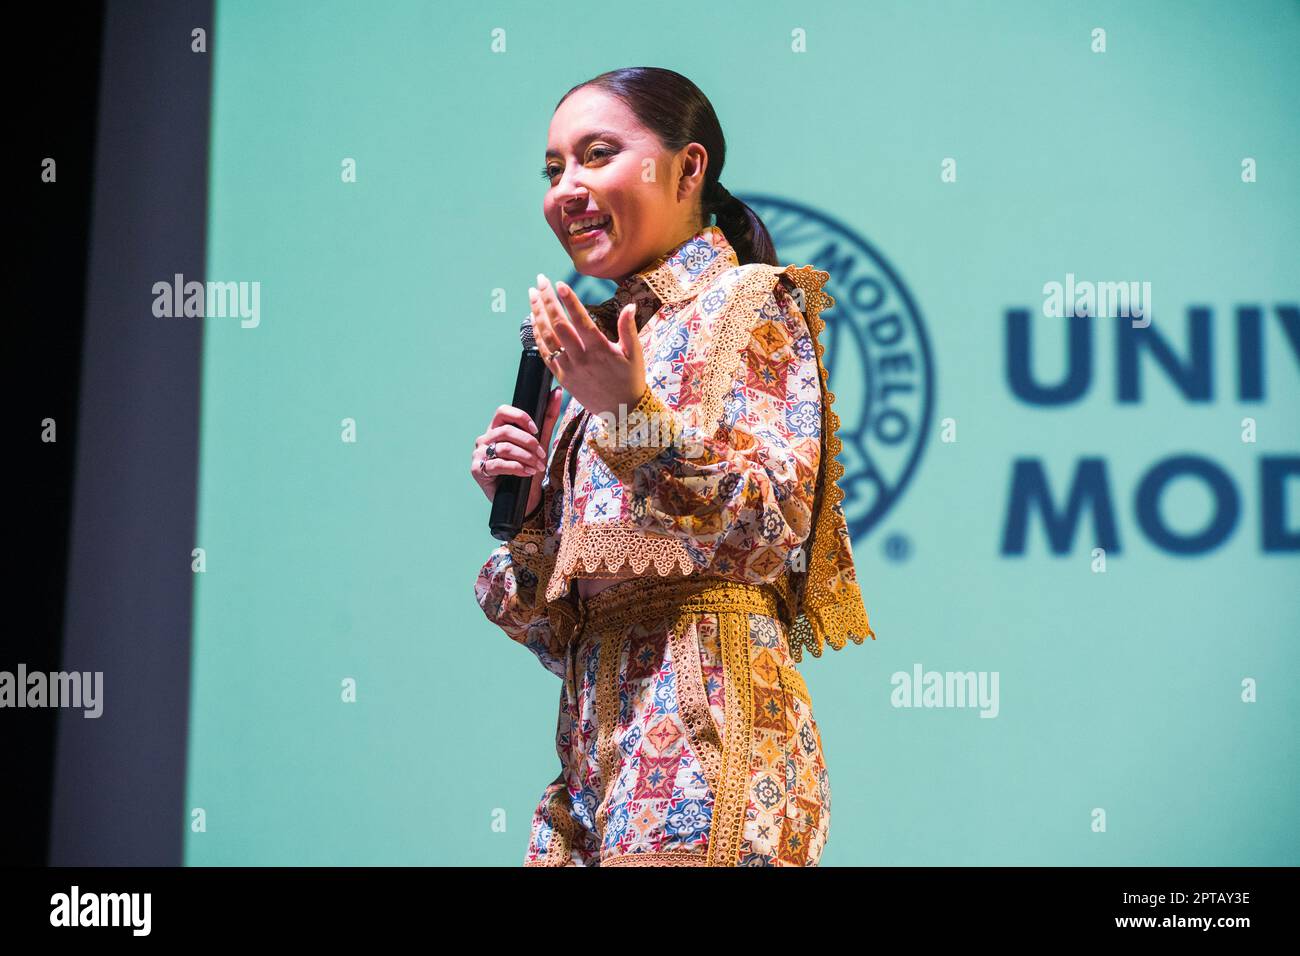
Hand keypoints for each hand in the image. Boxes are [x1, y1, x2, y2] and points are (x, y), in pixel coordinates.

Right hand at [471, 387, 563, 513]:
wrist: (523, 498)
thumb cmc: (528, 467)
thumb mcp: (540, 442)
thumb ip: (546, 417)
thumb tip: (556, 392)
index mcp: (496, 429)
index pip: (502, 411)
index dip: (520, 417)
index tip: (536, 429)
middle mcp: (485, 439)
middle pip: (506, 431)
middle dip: (529, 443)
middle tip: (542, 455)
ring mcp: (479, 454)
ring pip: (505, 448)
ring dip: (526, 457)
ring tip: (538, 466)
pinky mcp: (478, 470)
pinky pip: (498, 464)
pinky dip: (517, 468)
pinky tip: (527, 473)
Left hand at [529, 273, 645, 419]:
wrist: (621, 411)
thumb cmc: (630, 379)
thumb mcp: (635, 354)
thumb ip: (628, 328)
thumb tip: (630, 305)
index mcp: (600, 350)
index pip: (581, 321)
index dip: (569, 301)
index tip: (559, 284)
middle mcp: (581, 358)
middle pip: (558, 325)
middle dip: (547, 300)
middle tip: (540, 280)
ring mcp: (569, 368)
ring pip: (547, 338)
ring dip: (538, 314)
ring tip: (532, 294)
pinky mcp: (562, 377)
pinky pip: (544, 353)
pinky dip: (537, 335)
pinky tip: (533, 319)